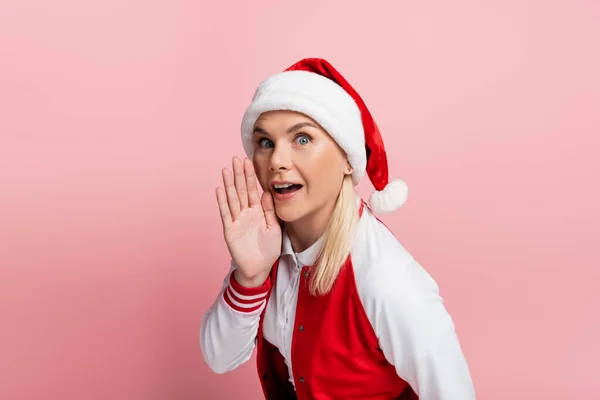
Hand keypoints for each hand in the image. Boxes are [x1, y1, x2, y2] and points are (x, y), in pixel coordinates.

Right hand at [216, 156, 281, 286]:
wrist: (260, 268)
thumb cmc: (268, 250)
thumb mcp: (274, 228)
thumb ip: (270, 211)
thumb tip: (266, 192)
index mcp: (257, 211)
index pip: (253, 190)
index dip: (250, 176)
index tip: (248, 161)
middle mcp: (246, 213)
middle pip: (241, 190)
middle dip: (239, 174)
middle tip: (236, 158)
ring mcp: (236, 220)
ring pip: (232, 198)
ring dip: (229, 184)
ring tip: (226, 169)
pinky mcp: (230, 229)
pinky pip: (225, 213)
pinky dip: (222, 201)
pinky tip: (219, 189)